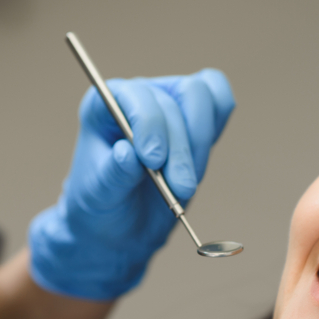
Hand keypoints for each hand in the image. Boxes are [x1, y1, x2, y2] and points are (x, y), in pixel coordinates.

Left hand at [28, 70, 234, 300]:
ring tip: (185, 185)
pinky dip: (217, 126)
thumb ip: (113, 173)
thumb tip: (127, 152)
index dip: (149, 123)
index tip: (153, 162)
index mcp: (104, 105)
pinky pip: (219, 101)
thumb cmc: (102, 204)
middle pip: (175, 98)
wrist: (120, 224)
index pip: (136, 94)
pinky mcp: (194, 118)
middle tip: (180, 188)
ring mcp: (168, 102)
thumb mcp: (98, 195)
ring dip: (200, 144)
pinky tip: (199, 160)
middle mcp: (138, 96)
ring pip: (201, 96)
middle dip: (180, 148)